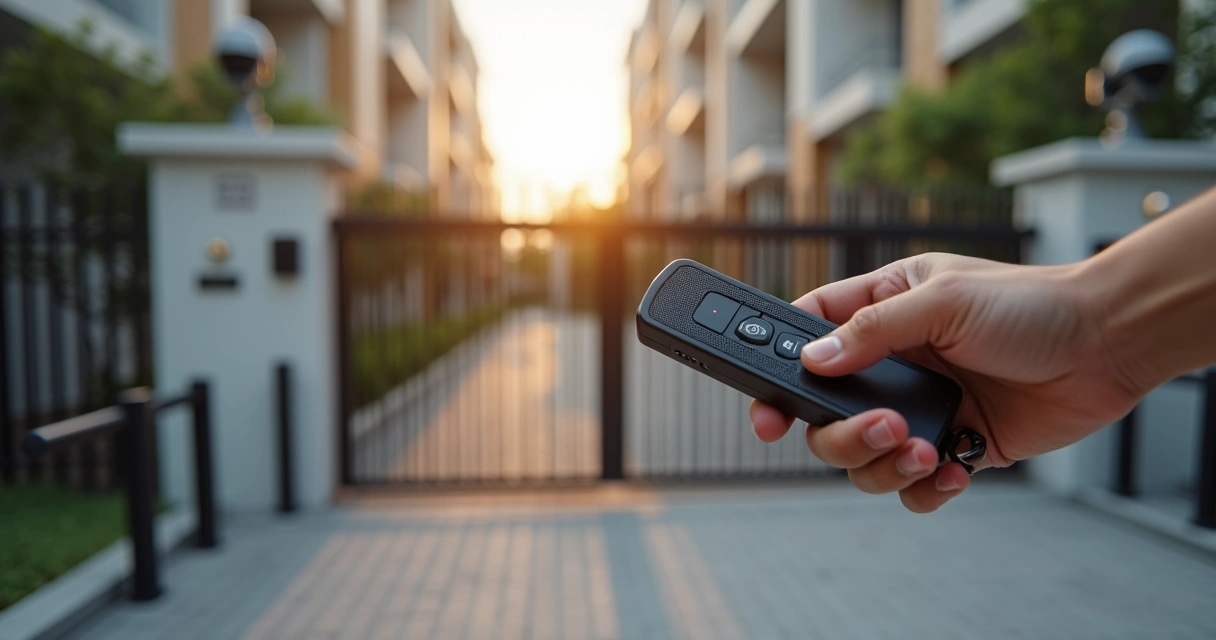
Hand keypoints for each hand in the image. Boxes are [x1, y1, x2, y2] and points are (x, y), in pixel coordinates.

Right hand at [751, 253, 1138, 512]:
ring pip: (863, 457)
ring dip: (883, 465)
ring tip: (926, 450)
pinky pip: (915, 484)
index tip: (768, 412)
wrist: (1106, 344)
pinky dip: (925, 487)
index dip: (777, 372)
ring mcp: (921, 408)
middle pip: (826, 415)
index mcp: (880, 310)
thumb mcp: (943, 300)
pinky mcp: (955, 445)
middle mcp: (893, 364)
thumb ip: (872, 331)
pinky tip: (953, 468)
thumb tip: (813, 362)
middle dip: (843, 434)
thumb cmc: (1030, 304)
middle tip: (885, 427)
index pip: (806, 338)